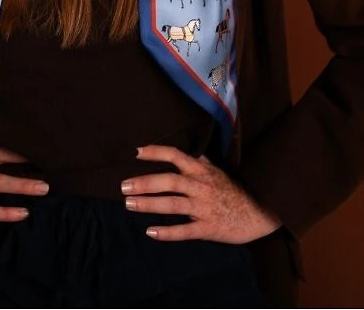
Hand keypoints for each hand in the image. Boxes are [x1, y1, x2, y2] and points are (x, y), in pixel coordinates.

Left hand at [121, 144, 280, 242]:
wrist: (261, 213)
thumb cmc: (236, 190)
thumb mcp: (218, 170)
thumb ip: (199, 162)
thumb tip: (181, 153)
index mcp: (202, 171)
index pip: (176, 156)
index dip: (156, 152)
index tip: (136, 152)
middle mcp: (201, 186)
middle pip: (169, 181)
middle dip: (144, 183)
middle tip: (123, 187)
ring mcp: (204, 208)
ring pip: (172, 204)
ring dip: (149, 204)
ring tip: (129, 205)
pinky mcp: (209, 228)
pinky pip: (185, 231)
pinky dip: (167, 232)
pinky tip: (150, 232)